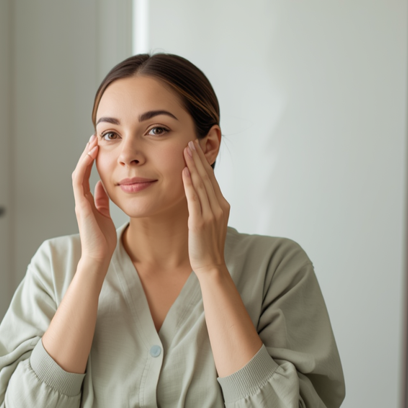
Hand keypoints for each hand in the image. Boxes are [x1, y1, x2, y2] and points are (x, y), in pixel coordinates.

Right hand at [72, 134, 116, 268]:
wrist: (99, 256)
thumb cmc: (102, 239)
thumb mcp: (104, 214)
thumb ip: (101, 200)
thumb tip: (102, 185)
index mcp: (87, 201)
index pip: (87, 175)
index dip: (91, 160)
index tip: (98, 146)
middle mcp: (81, 199)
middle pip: (81, 170)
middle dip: (87, 153)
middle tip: (94, 138)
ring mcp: (79, 201)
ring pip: (78, 172)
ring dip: (85, 156)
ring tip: (92, 142)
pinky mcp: (81, 205)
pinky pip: (79, 181)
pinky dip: (84, 167)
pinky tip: (90, 156)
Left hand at [182, 139, 229, 273]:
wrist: (210, 265)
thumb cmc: (206, 246)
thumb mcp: (209, 222)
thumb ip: (206, 206)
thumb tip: (197, 193)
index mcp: (222, 205)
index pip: (212, 178)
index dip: (203, 162)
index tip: (196, 148)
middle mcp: (219, 206)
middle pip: (208, 177)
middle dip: (198, 158)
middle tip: (191, 141)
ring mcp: (211, 214)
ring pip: (201, 184)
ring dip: (193, 165)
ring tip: (186, 149)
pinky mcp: (199, 221)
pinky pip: (194, 198)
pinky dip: (189, 183)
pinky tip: (185, 171)